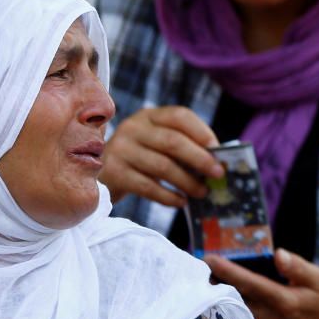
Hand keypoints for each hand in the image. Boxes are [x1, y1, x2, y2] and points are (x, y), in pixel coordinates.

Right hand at [100, 106, 223, 205]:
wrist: (99, 175)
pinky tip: (181, 202)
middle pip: (173, 142)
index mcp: (149, 116)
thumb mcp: (158, 143)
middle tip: (217, 174)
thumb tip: (217, 162)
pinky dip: (168, 196)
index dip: (202, 132)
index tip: (218, 150)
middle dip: (199, 159)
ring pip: (162, 166)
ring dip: (187, 182)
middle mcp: (133, 127)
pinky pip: (147, 186)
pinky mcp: (113, 173)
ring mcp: (120, 149)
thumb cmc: (141, 159)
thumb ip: (184, 146)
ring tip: (202, 192)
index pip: (179, 116)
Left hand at [206, 248, 318, 318]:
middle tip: (198, 265)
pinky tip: (217, 297)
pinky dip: (223, 309)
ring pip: (229, 313)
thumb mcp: (318, 279)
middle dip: (213, 282)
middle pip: (232, 300)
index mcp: (283, 302)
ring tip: (203, 279)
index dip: (227, 271)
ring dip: (215, 297)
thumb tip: (278, 253)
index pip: (249, 284)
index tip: (209, 258)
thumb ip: (298, 266)